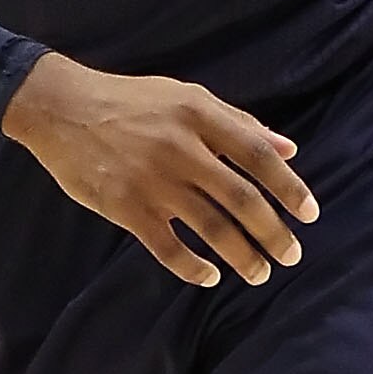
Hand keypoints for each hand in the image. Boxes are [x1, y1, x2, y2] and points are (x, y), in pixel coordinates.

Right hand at [3, 54, 317, 288]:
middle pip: (241, 199)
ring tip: (259, 273)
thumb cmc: (131, 101)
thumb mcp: (186, 97)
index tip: (310, 215)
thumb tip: (289, 149)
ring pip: (211, 227)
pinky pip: (168, 247)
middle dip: (272, 233)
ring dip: (242, 256)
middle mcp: (180, 147)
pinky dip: (193, 268)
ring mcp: (152, 180)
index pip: (258, 156)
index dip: (289, 188)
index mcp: (199, 115)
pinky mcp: (125, 207)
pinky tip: (210, 276)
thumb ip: (238, 123)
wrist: (62, 108)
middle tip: (290, 256)